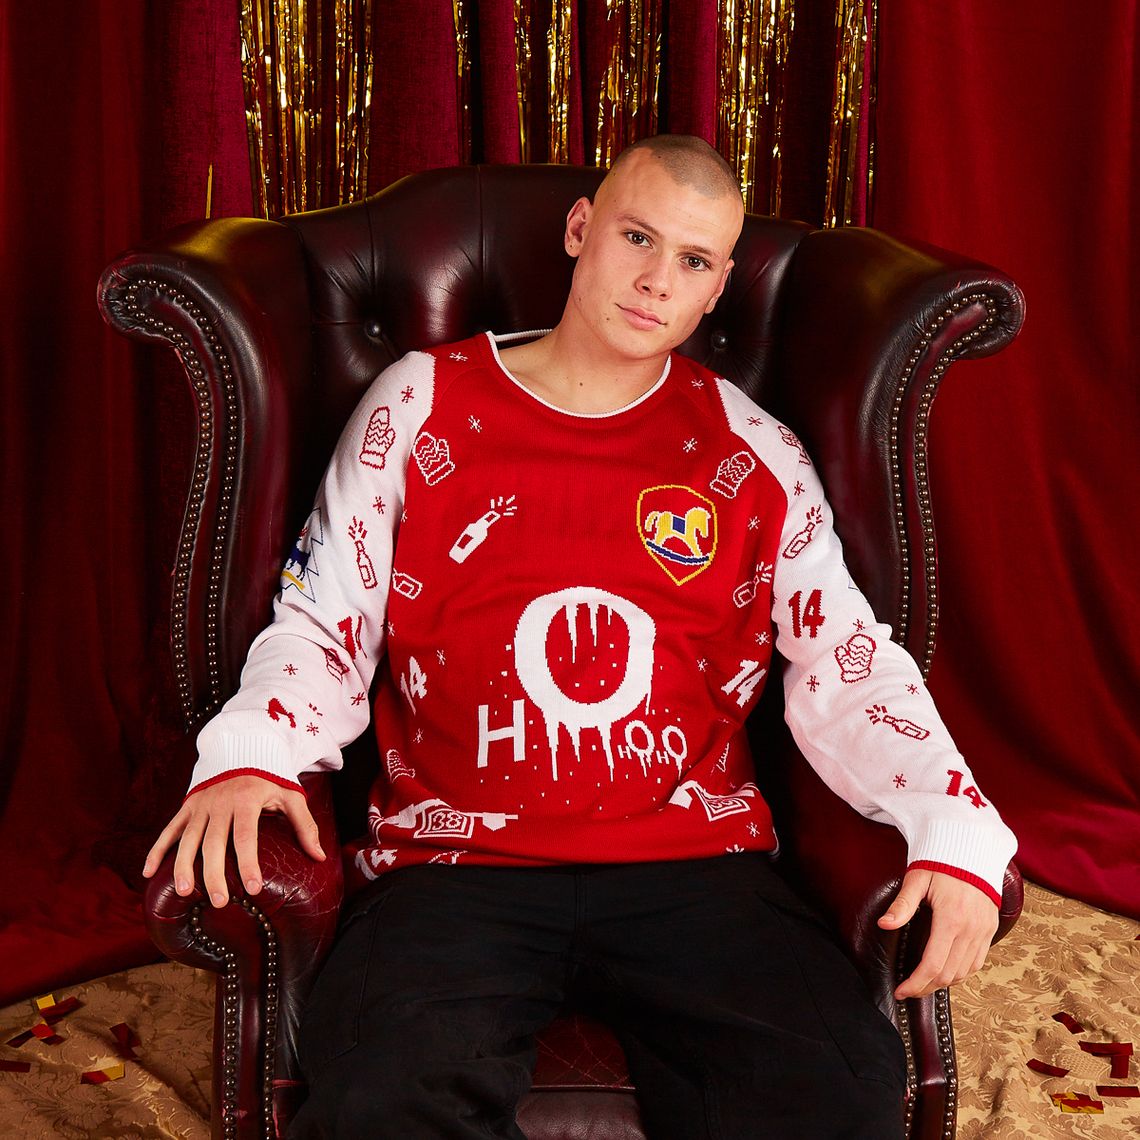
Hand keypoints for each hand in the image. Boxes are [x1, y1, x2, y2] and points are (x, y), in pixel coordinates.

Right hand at [142, 774, 324, 908]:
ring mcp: (200, 805)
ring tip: (185, 893)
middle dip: (214, 874)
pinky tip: (148, 874)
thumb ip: (305, 826)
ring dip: (183, 866)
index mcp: (246, 800)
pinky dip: (157, 850)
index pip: (246, 837)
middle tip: (221, 902)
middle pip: (214, 843)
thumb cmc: (270, 778)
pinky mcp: (187, 807)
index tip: (253, 888)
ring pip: (188, 839)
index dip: (248, 863)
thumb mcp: (291, 796)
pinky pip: (169, 830)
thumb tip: (321, 857)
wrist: (243, 746)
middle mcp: (219, 803)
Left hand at [878, 868, 998, 999]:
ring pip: (964, 972)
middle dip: (925, 987)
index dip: (915, 983)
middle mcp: (971, 929)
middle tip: (908, 991)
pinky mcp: (990, 930)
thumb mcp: (917, 880)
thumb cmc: (940, 863)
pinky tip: (945, 973)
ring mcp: (983, 931)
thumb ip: (902, 905)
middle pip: (948, 974)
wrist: (972, 850)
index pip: (932, 965)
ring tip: (923, 984)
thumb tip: (884, 924)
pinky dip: (960, 973)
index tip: (900, 991)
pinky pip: (977, 962)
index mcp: (951, 919)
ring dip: (943, 983)